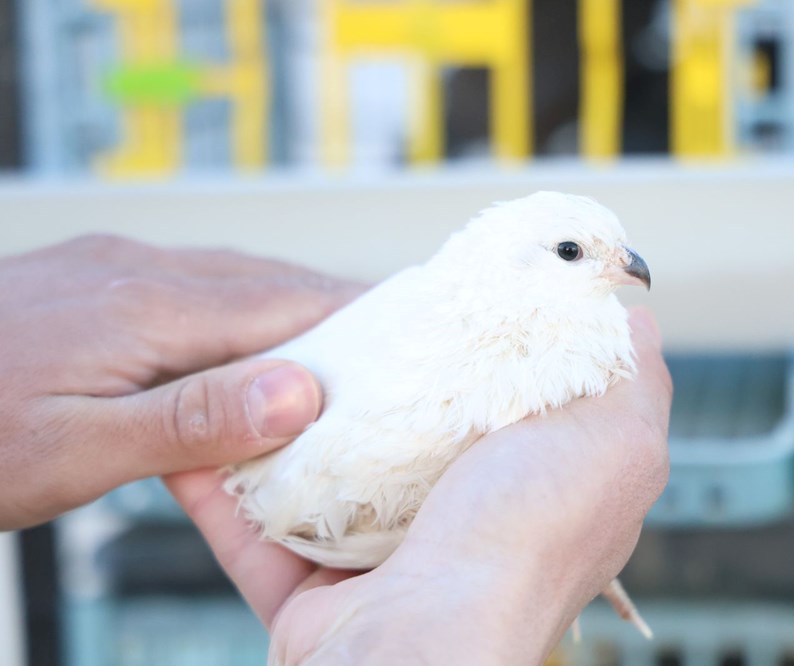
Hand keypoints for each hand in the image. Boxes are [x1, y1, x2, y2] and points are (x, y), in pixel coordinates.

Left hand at [0, 235, 363, 529]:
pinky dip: (231, 303)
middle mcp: (133, 270)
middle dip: (330, 306)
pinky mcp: (81, 274)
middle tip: (386, 336)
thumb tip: (298, 393)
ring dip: (283, 302)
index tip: (407, 330)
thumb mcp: (72, 452)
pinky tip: (234, 334)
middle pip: (263, 281)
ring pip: (224, 275)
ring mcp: (103, 264)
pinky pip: (182, 278)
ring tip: (330, 337)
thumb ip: (188, 422)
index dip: (353, 316)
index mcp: (146, 312)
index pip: (284, 303)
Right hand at [166, 308, 671, 664]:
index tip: (435, 301)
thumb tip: (633, 320)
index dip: (473, 355)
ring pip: (324, 478)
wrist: (420, 650)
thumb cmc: (522, 543)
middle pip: (405, 438)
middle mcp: (459, 531)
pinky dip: (222, 484)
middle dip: (370, 384)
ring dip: (288, 425)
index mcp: (528, 494)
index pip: (498, 408)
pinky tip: (201, 433)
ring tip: (261, 361)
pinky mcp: (311, 593)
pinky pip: (254, 527)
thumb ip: (632, 383)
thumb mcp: (614, 443)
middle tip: (336, 323)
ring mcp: (381, 565)